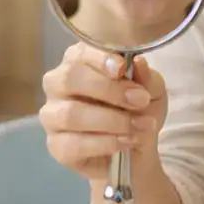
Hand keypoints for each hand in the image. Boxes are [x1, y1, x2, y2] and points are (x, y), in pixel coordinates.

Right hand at [40, 42, 168, 181]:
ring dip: (112, 120)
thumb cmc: (137, 110)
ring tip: (139, 126)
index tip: (123, 68)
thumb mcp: (151, 91)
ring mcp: (52, 115)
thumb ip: (146, 78)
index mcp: (79, 62)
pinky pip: (74, 144)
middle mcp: (58, 84)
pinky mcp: (56, 145)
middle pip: (70, 78)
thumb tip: (139, 63)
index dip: (100, 59)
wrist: (135, 150)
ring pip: (71, 114)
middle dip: (109, 90)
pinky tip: (126, 141)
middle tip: (140, 101)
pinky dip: (106, 143)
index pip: (80, 53)